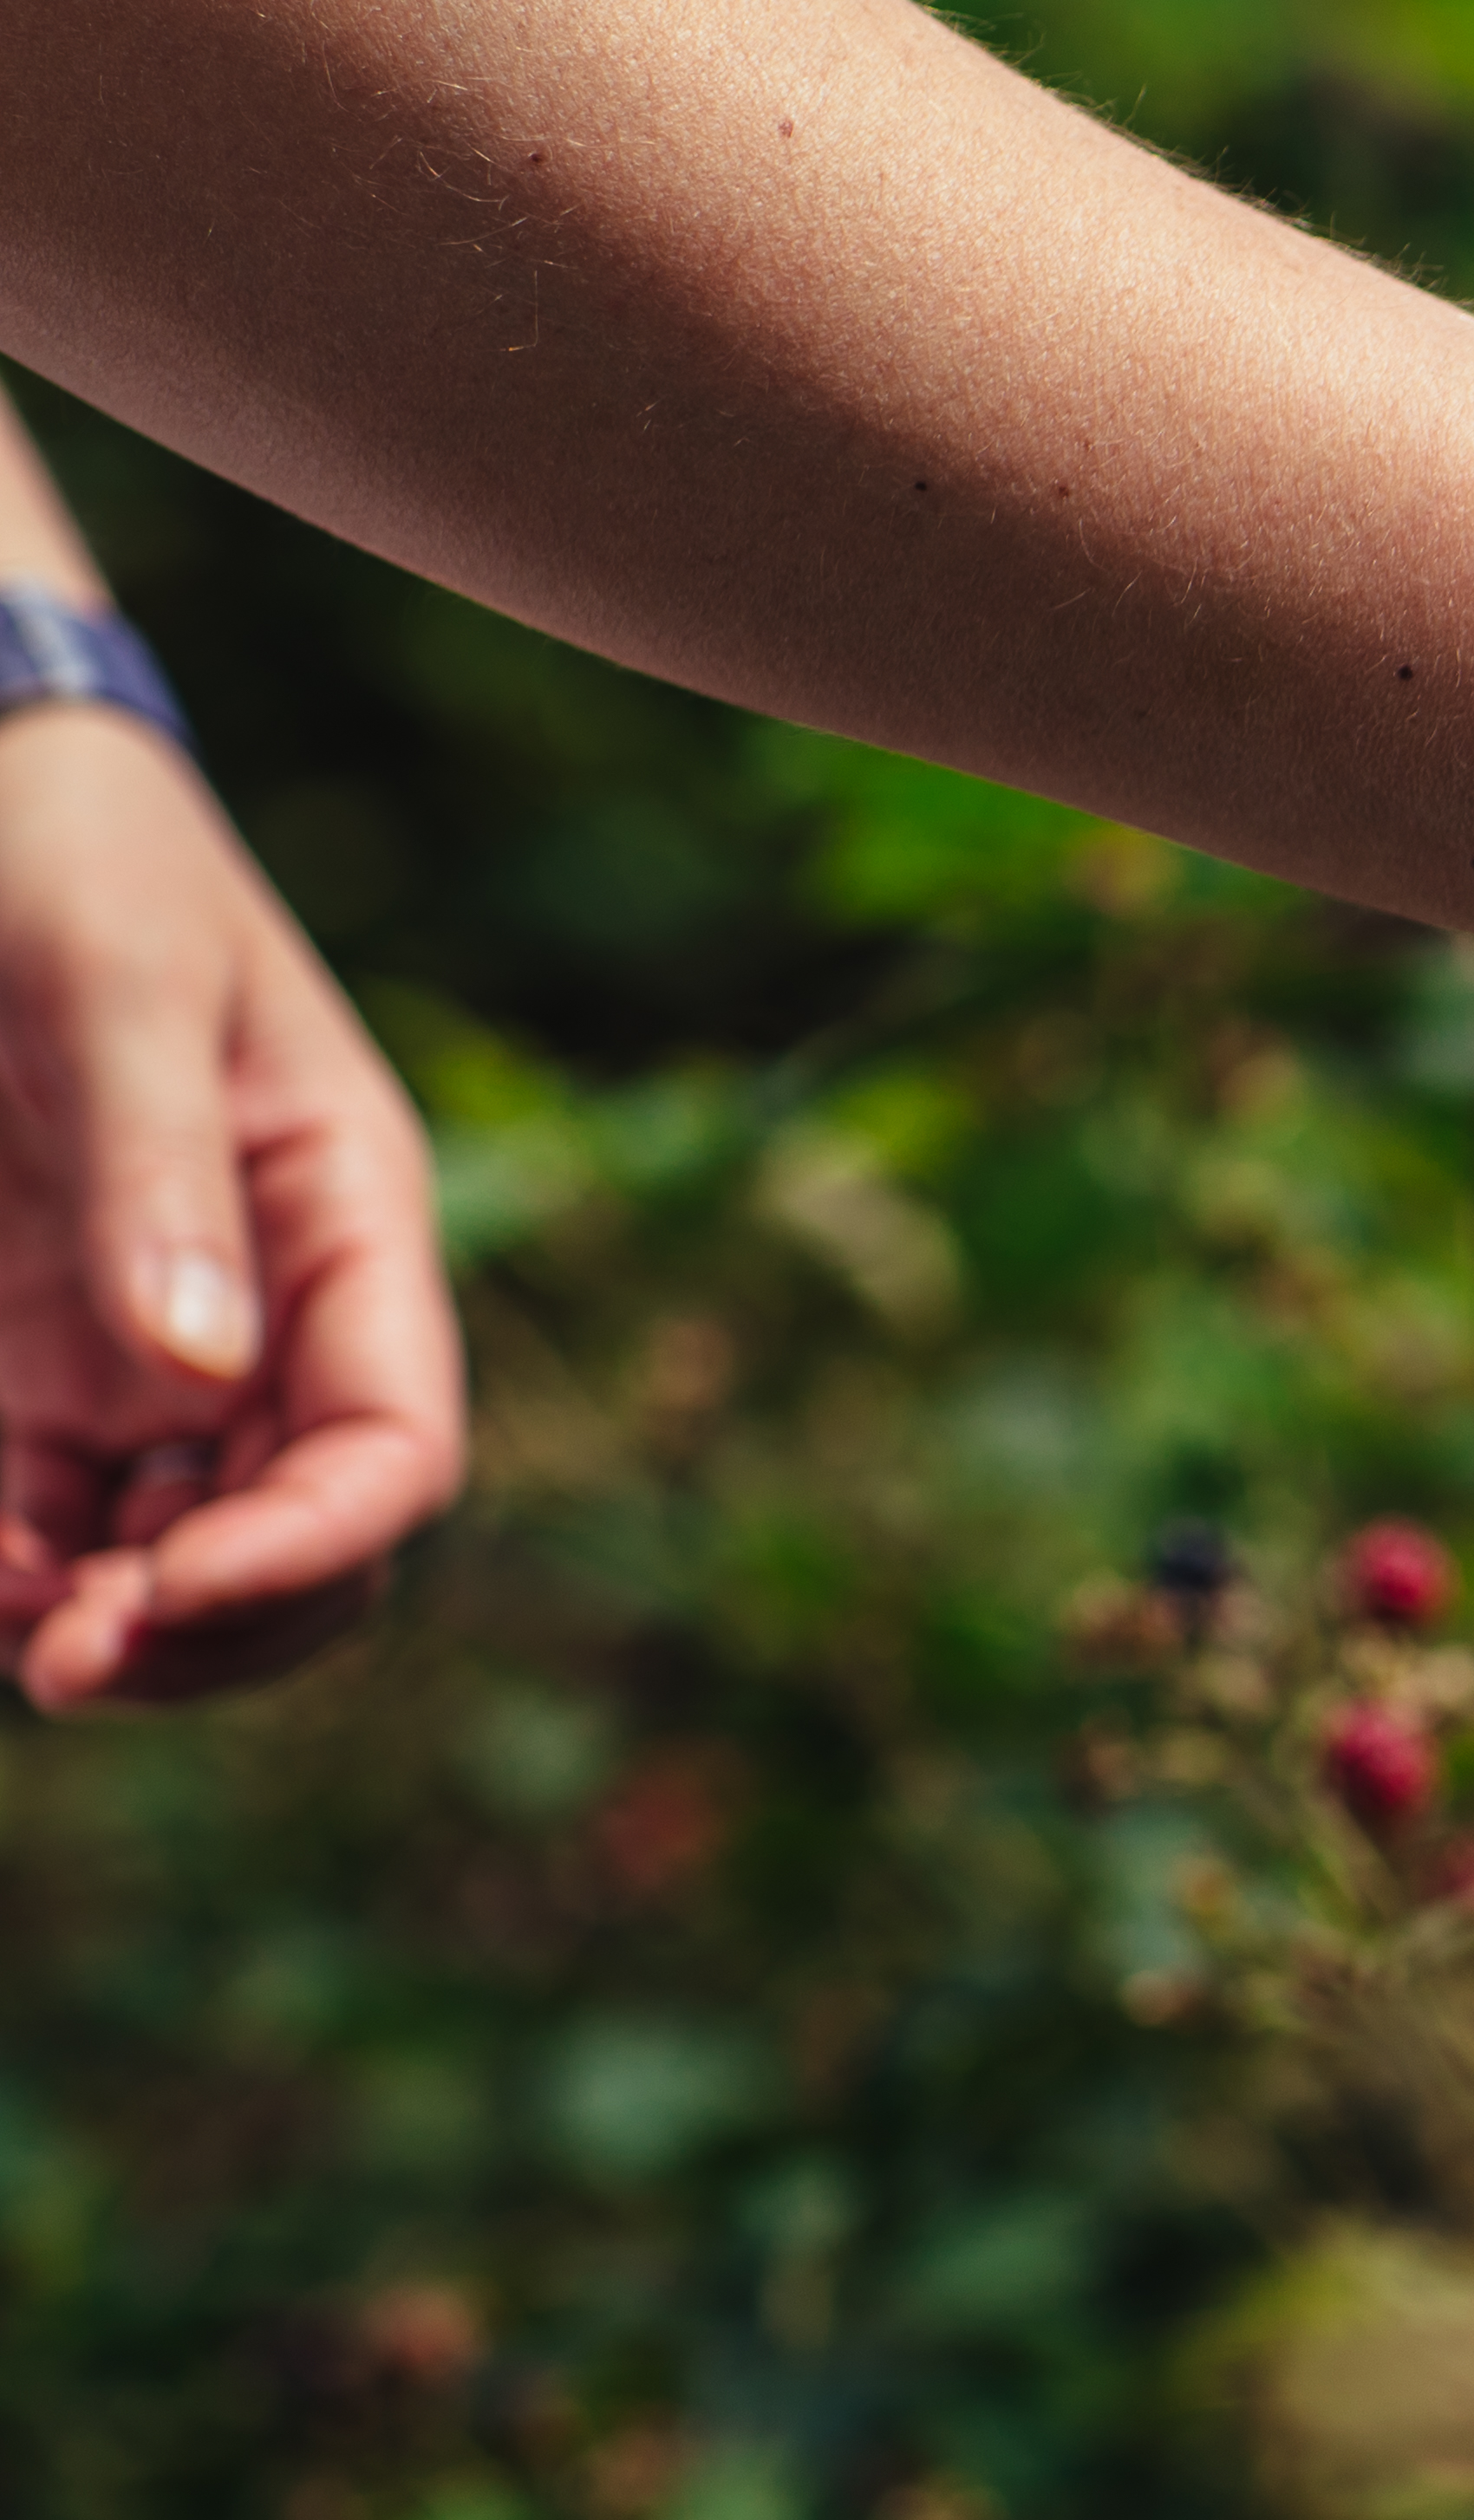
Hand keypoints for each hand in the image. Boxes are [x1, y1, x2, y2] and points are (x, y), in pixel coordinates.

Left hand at [0, 702, 462, 1707]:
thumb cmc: (67, 858)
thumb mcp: (114, 983)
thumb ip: (156, 1171)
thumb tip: (199, 1372)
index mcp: (347, 1228)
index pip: (389, 1452)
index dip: (307, 1549)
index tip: (171, 1591)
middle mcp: (266, 1317)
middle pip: (304, 1548)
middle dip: (212, 1633)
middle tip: (73, 1661)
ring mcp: (145, 1352)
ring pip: (174, 1566)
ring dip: (114, 1634)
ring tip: (11, 1631)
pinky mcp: (24, 1367)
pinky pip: (43, 1523)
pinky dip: (12, 1578)